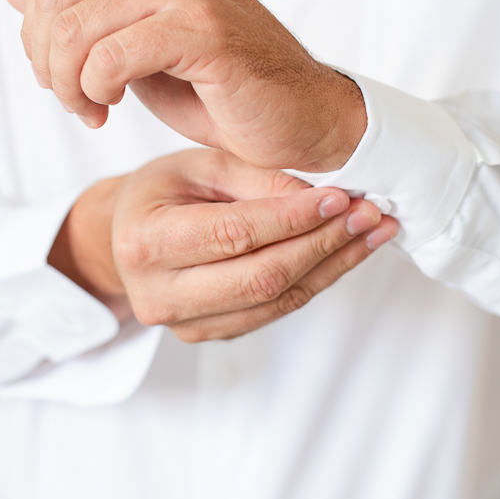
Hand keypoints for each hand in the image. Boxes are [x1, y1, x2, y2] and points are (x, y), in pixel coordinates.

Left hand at [3, 0, 365, 172]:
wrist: (298, 116)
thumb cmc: (220, 85)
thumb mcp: (134, 42)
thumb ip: (78, 10)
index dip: (37, 35)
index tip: (63, 78)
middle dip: (46, 62)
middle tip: (73, 100)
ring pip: (73, 31)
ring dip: (68, 85)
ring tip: (93, 109)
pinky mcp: (201, 27)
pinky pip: (109, 57)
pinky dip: (96, 92)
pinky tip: (115, 107)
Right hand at [48, 149, 397, 342]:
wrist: (124, 237)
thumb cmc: (163, 190)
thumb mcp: (200, 163)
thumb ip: (256, 177)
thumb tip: (324, 196)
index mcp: (146, 242)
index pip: (234, 234)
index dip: (293, 219)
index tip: (340, 198)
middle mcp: (159, 293)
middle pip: (261, 277)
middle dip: (324, 244)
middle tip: (371, 215)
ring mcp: (183, 323)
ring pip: (276, 301)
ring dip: (334, 266)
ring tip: (375, 232)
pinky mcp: (209, 334)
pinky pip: (274, 312)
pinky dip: (317, 280)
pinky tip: (348, 253)